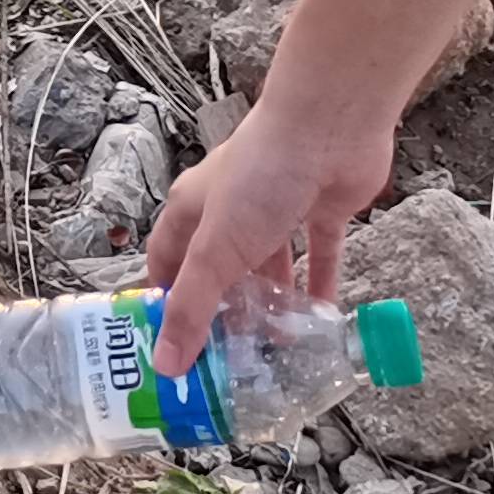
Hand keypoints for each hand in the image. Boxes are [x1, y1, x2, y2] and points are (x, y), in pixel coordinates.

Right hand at [144, 83, 399, 372]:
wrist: (329, 127)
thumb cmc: (260, 176)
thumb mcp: (215, 250)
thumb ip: (192, 309)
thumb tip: (164, 366)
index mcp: (192, 211)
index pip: (166, 263)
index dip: (165, 304)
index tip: (169, 351)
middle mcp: (230, 209)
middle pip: (220, 271)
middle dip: (224, 315)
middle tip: (229, 365)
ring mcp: (276, 209)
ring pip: (269, 267)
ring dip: (272, 304)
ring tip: (276, 350)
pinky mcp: (320, 208)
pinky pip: (318, 255)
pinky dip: (320, 285)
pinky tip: (323, 319)